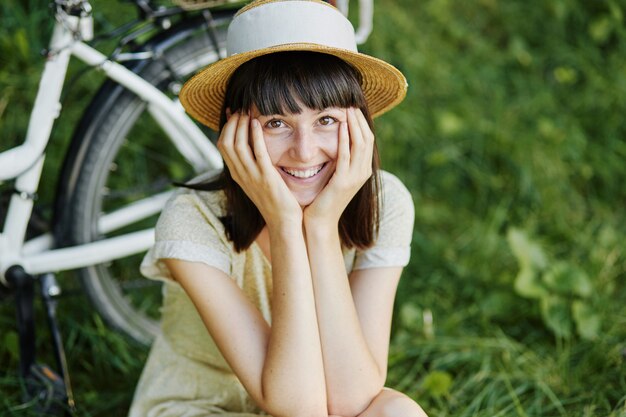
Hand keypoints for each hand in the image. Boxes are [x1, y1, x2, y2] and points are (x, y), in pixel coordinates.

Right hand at [218, 112, 301, 227]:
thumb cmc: (275, 201)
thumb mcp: (258, 182)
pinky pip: (257, 153)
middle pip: (226, 143)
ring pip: (237, 145)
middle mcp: (241, 174)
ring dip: (240, 126)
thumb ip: (254, 165)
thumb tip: (254, 147)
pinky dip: (255, 136)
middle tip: (240, 109)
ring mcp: (252, 176)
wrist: (284, 222)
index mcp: (238, 174)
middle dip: (231, 123)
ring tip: (247, 112)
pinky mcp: (266, 177)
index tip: (233, 112)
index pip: (223, 146)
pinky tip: (257, 123)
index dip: (226, 127)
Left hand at [303, 107, 373, 228]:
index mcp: (362, 170)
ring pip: (360, 144)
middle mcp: (363, 172)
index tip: (351, 107)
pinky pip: (346, 155)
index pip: (367, 139)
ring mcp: (355, 177)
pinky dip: (344, 139)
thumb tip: (335, 140)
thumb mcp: (334, 175)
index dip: (361, 122)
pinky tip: (340, 126)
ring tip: (346, 109)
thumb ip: (338, 159)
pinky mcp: (343, 181)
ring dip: (353, 125)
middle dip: (359, 119)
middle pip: (367, 138)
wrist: (319, 221)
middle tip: (350, 102)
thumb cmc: (322, 198)